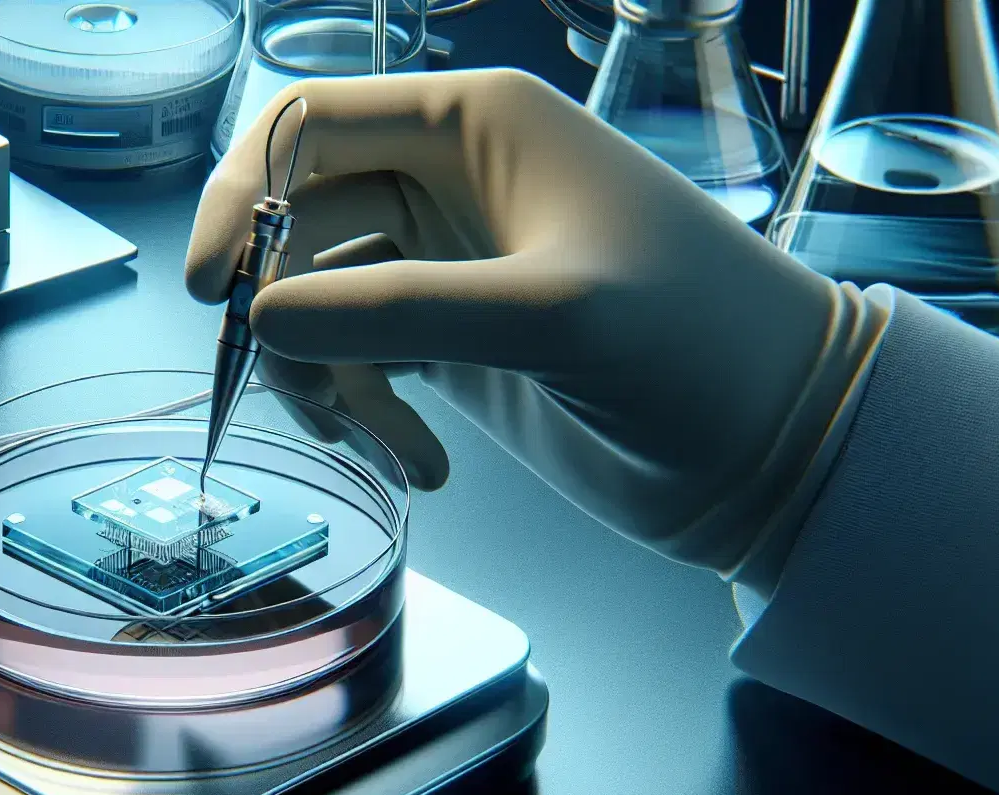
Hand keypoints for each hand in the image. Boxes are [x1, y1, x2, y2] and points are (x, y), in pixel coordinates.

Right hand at [186, 70, 889, 590]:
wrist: (781, 445)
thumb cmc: (697, 342)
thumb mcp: (549, 314)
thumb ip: (397, 311)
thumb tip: (258, 322)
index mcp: (471, 125)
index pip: (306, 126)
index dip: (240, 195)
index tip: (217, 292)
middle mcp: (449, 182)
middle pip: (294, 224)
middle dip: (285, 314)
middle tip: (311, 399)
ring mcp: (449, 267)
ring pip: (317, 305)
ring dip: (325, 380)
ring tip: (386, 445)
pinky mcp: (456, 345)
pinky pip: (361, 363)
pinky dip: (369, 414)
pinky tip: (424, 465)